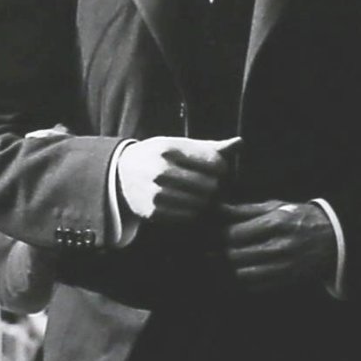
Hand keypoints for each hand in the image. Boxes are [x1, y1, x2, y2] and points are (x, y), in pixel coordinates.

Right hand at [116, 135, 237, 222]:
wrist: (120, 174)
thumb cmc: (157, 156)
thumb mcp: (178, 145)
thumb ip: (209, 147)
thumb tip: (240, 143)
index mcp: (169, 149)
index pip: (214, 163)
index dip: (222, 168)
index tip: (217, 169)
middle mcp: (160, 171)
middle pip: (210, 185)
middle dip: (215, 186)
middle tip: (209, 184)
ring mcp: (155, 194)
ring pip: (201, 203)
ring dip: (205, 201)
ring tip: (198, 194)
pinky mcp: (153, 213)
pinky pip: (188, 217)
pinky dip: (192, 212)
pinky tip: (186, 203)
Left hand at [221, 199, 336, 290]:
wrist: (336, 239)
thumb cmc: (301, 219)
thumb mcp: (277, 207)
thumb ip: (246, 210)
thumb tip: (218, 209)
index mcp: (276, 223)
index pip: (234, 234)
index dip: (218, 236)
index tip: (213, 234)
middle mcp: (279, 247)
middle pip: (234, 255)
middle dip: (221, 252)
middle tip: (214, 248)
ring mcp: (283, 267)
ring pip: (242, 274)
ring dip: (230, 268)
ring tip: (224, 261)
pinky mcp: (286, 281)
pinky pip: (254, 286)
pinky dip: (242, 281)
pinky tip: (239, 272)